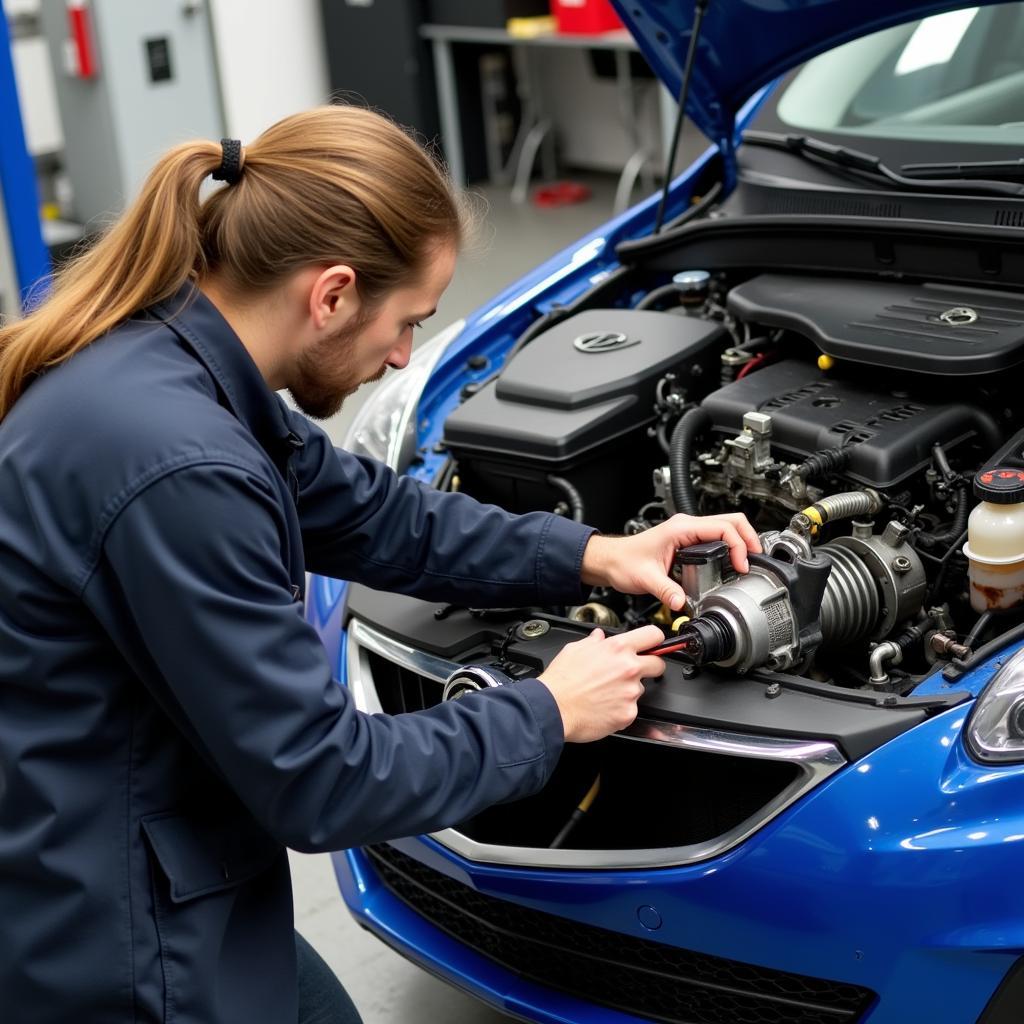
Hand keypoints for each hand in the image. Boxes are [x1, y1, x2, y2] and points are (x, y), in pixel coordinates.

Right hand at [538, 625, 665, 742]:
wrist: (552, 708)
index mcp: (618, 648)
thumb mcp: (574, 649)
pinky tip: (604, 707)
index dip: (655, 641)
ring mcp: (630, 692)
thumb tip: (599, 637)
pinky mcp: (628, 713)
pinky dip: (620, 709)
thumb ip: (594, 642)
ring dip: (628, 690)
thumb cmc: (561, 681)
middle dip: (650, 667)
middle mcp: (629, 668)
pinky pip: (631, 709)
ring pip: (641, 689)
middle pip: (658, 664)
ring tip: (605, 693)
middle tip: (631, 673)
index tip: (653, 646)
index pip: (653, 635)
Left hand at [580, 513, 760, 611]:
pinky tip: (731, 564)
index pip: (723, 528)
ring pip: (726, 528)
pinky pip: (716, 538)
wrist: (611, 560)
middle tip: (757, 561)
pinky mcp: (688, 541)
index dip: (738, 546)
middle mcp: (687, 526)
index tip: (742, 565)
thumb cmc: (624, 561)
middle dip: (748, 539)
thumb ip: (666, 590)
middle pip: (731, 521)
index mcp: (681, 528)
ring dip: (740, 543)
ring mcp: (688, 532)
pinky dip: (729, 548)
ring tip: (747, 563)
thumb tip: (682, 602)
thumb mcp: (646, 578)